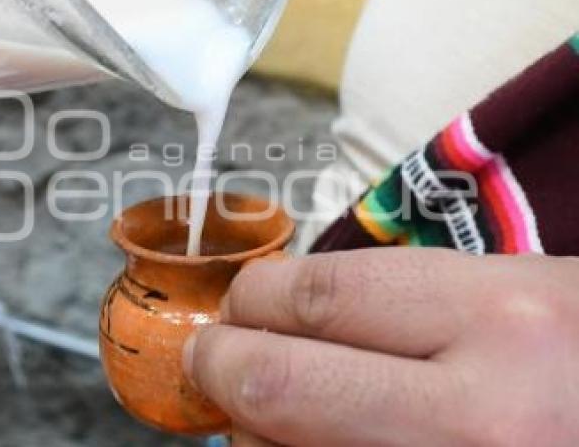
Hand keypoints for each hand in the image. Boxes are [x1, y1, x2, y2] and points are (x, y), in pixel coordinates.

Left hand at [182, 248, 578, 445]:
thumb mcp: (515, 297)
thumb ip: (401, 302)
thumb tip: (280, 314)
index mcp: (497, 320)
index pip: (316, 297)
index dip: (252, 296)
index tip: (239, 301)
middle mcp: (476, 415)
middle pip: (279, 384)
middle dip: (221, 363)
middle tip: (211, 354)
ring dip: (252, 428)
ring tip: (260, 409)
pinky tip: (301, 444)